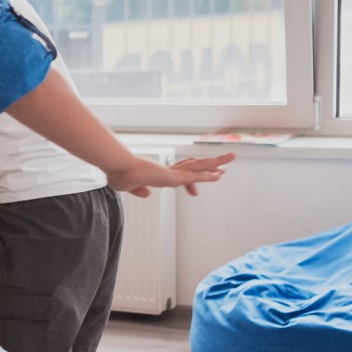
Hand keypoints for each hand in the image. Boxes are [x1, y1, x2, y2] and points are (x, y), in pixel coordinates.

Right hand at [107, 150, 233, 198]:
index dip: (190, 181)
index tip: (195, 192)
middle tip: (222, 168)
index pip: (179, 175)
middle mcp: (169, 171)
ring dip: (217, 163)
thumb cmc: (120, 174)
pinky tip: (220, 175)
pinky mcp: (173, 176)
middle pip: (194, 166)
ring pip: (199, 166)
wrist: (119, 168)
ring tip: (232, 157)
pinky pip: (195, 176)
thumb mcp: (128, 187)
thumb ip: (138, 191)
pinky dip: (208, 176)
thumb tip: (147, 194)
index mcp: (159, 174)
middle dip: (208, 167)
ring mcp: (172, 173)